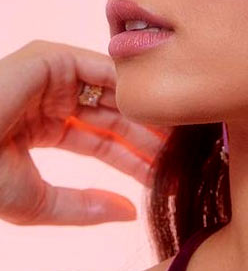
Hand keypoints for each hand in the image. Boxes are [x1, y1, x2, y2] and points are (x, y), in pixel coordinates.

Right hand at [0, 40, 170, 225]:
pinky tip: (159, 111)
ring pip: (114, 92)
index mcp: (44, 126)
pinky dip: (131, 87)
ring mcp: (49, 76)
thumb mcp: (41, 203)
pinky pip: (102, 68)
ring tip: (181, 137)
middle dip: (149, 136)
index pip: (103, 141)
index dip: (135, 158)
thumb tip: (131, 212)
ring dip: (147, 112)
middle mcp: (49, 97)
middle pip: (114, 115)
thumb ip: (86, 207)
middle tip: (185, 156)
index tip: (166, 176)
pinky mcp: (49, 58)